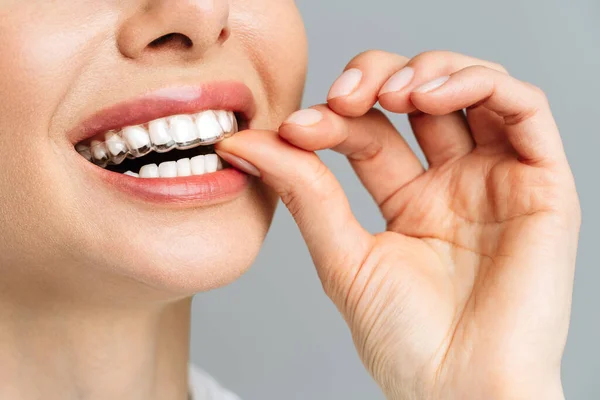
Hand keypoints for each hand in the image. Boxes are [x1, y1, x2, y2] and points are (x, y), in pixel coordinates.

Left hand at [216, 50, 580, 398]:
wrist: (459, 393)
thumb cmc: (406, 341)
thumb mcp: (343, 257)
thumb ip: (304, 193)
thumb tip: (246, 142)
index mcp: (411, 200)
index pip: (369, 131)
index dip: (333, 116)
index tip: (294, 128)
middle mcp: (455, 182)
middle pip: (418, 95)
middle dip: (377, 78)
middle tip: (343, 97)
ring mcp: (497, 180)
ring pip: (472, 88)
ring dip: (426, 70)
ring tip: (391, 92)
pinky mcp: (542, 184)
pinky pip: (524, 109)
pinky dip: (479, 84)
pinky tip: (431, 96)